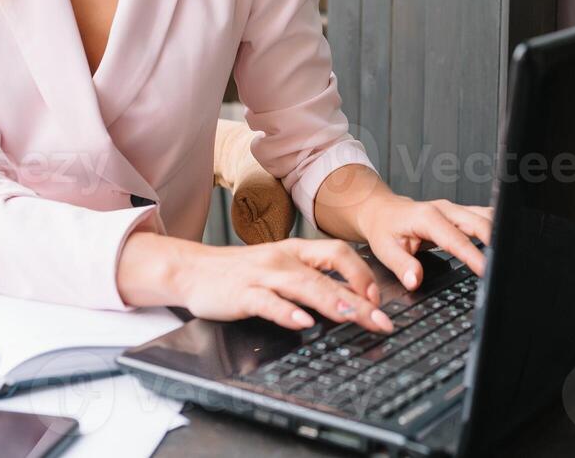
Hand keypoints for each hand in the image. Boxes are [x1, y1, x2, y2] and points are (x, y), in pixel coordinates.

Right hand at [117, 232, 395, 332]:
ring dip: (332, 301)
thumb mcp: (279, 266)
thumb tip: (349, 295)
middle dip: (360, 298)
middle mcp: (283, 260)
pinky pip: (268, 302)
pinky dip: (287, 312)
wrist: (191, 269)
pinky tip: (303, 323)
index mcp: (296, 251)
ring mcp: (263, 275)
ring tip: (355, 316)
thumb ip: (310, 277)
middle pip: (329, 274)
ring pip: (304, 285)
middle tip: (382, 320)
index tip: (378, 296)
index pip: (338, 252)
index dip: (362, 272)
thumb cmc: (239, 272)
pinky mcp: (242, 294)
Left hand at [357, 195, 493, 290]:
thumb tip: (415, 281)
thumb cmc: (384, 228)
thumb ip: (402, 265)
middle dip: (496, 242)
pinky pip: (484, 217)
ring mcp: (455, 210)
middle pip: (480, 223)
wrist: (382, 210)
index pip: (456, 239)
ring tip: (509, 255)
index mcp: (428, 217)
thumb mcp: (384, 249)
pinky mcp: (461, 214)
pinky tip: (504, 243)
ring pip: (486, 216)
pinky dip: (496, 229)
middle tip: (505, 266)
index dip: (472, 255)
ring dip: (499, 233)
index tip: (486, 270)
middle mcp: (446, 210)